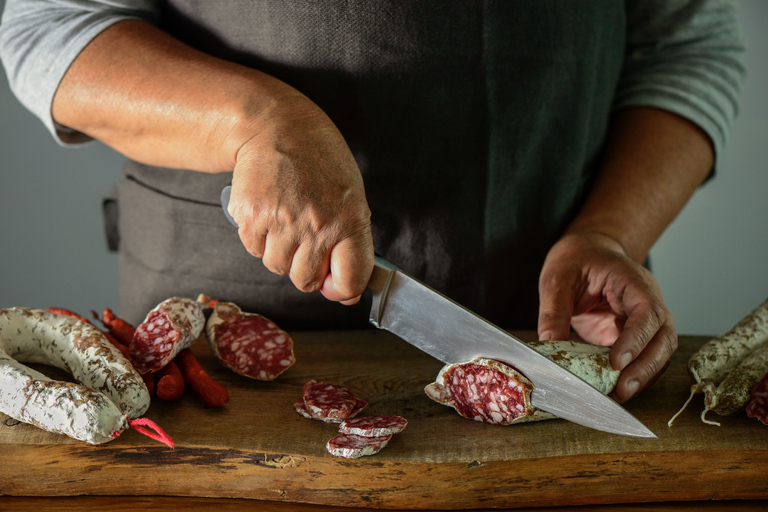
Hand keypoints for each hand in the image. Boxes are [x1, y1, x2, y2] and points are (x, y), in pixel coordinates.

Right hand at [227, 92, 373, 303]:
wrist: (277, 127)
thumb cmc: (318, 160)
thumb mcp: (350, 196)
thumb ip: (351, 241)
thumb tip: (345, 289)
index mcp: (350, 220)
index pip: (351, 280)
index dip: (342, 290)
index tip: (336, 286)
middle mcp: (317, 225)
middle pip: (306, 281)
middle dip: (306, 270)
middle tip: (305, 241)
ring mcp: (282, 222)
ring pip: (277, 268)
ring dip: (281, 252)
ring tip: (287, 219)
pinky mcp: (251, 217)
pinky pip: (254, 250)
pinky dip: (260, 238)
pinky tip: (269, 212)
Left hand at [536, 231, 676, 402]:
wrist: (587, 252)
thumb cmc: (576, 260)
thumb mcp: (558, 279)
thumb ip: (554, 310)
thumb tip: (548, 344)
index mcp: (633, 282)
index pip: (647, 313)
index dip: (636, 340)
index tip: (617, 362)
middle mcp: (647, 301)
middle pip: (663, 337)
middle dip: (646, 367)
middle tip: (622, 390)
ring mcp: (644, 320)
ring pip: (659, 351)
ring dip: (644, 375)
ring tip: (619, 395)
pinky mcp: (634, 334)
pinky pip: (643, 356)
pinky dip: (634, 373)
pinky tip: (616, 388)